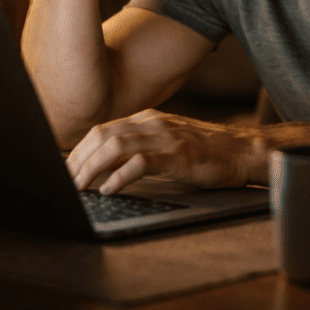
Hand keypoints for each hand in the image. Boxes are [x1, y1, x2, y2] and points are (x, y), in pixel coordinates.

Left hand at [67, 109, 265, 193]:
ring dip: (92, 168)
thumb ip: (142, 147)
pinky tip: (110, 190)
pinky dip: (119, 176)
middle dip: (79, 160)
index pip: (102, 130)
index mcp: (148, 119)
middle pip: (102, 136)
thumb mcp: (169, 142)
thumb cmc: (207, 152)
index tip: (67, 170)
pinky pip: (140, 162)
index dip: (80, 150)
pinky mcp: (177, 155)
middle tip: (67, 182)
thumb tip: (108, 166)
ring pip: (115, 146)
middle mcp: (153, 124)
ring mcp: (165, 138)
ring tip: (81, 187)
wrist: (242, 150)